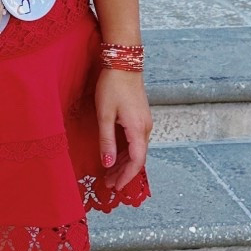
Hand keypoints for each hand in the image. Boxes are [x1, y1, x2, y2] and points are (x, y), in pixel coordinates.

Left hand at [96, 66, 151, 191]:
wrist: (124, 63)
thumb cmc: (112, 86)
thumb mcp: (105, 115)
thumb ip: (106, 141)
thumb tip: (108, 164)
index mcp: (138, 129)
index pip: (136, 161)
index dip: (126, 176)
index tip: (116, 187)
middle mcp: (145, 128)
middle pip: (137, 158)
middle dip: (123, 173)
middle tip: (108, 184)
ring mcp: (144, 122)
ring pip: (136, 150)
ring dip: (124, 163)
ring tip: (109, 173)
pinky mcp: (140, 117)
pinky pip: (135, 141)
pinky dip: (126, 152)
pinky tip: (115, 156)